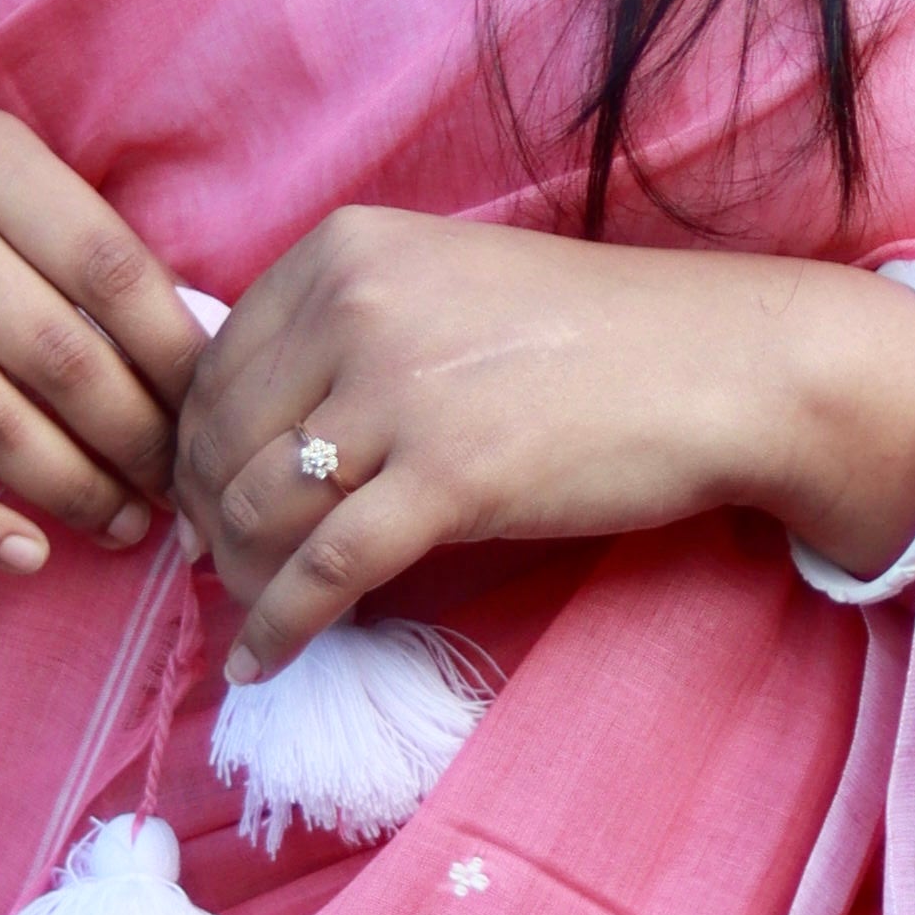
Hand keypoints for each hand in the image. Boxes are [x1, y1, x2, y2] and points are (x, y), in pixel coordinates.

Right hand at [0, 100, 209, 576]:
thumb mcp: (6, 184)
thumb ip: (90, 252)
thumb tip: (204, 360)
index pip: (107, 267)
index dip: (175, 354)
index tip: (214, 411)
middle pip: (54, 354)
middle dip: (135, 439)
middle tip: (178, 486)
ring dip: (70, 490)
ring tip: (125, 524)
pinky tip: (28, 554)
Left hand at [182, 207, 914, 668]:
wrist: (720, 365)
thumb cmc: (589, 338)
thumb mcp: (443, 289)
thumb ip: (346, 331)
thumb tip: (242, 432)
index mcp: (345, 250)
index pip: (212, 364)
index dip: (194, 447)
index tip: (209, 497)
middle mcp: (357, 305)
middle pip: (216, 441)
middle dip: (207, 519)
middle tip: (224, 567)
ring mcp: (400, 391)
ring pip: (255, 509)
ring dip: (240, 578)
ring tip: (255, 609)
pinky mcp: (448, 478)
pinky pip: (323, 572)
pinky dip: (277, 628)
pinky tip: (260, 664)